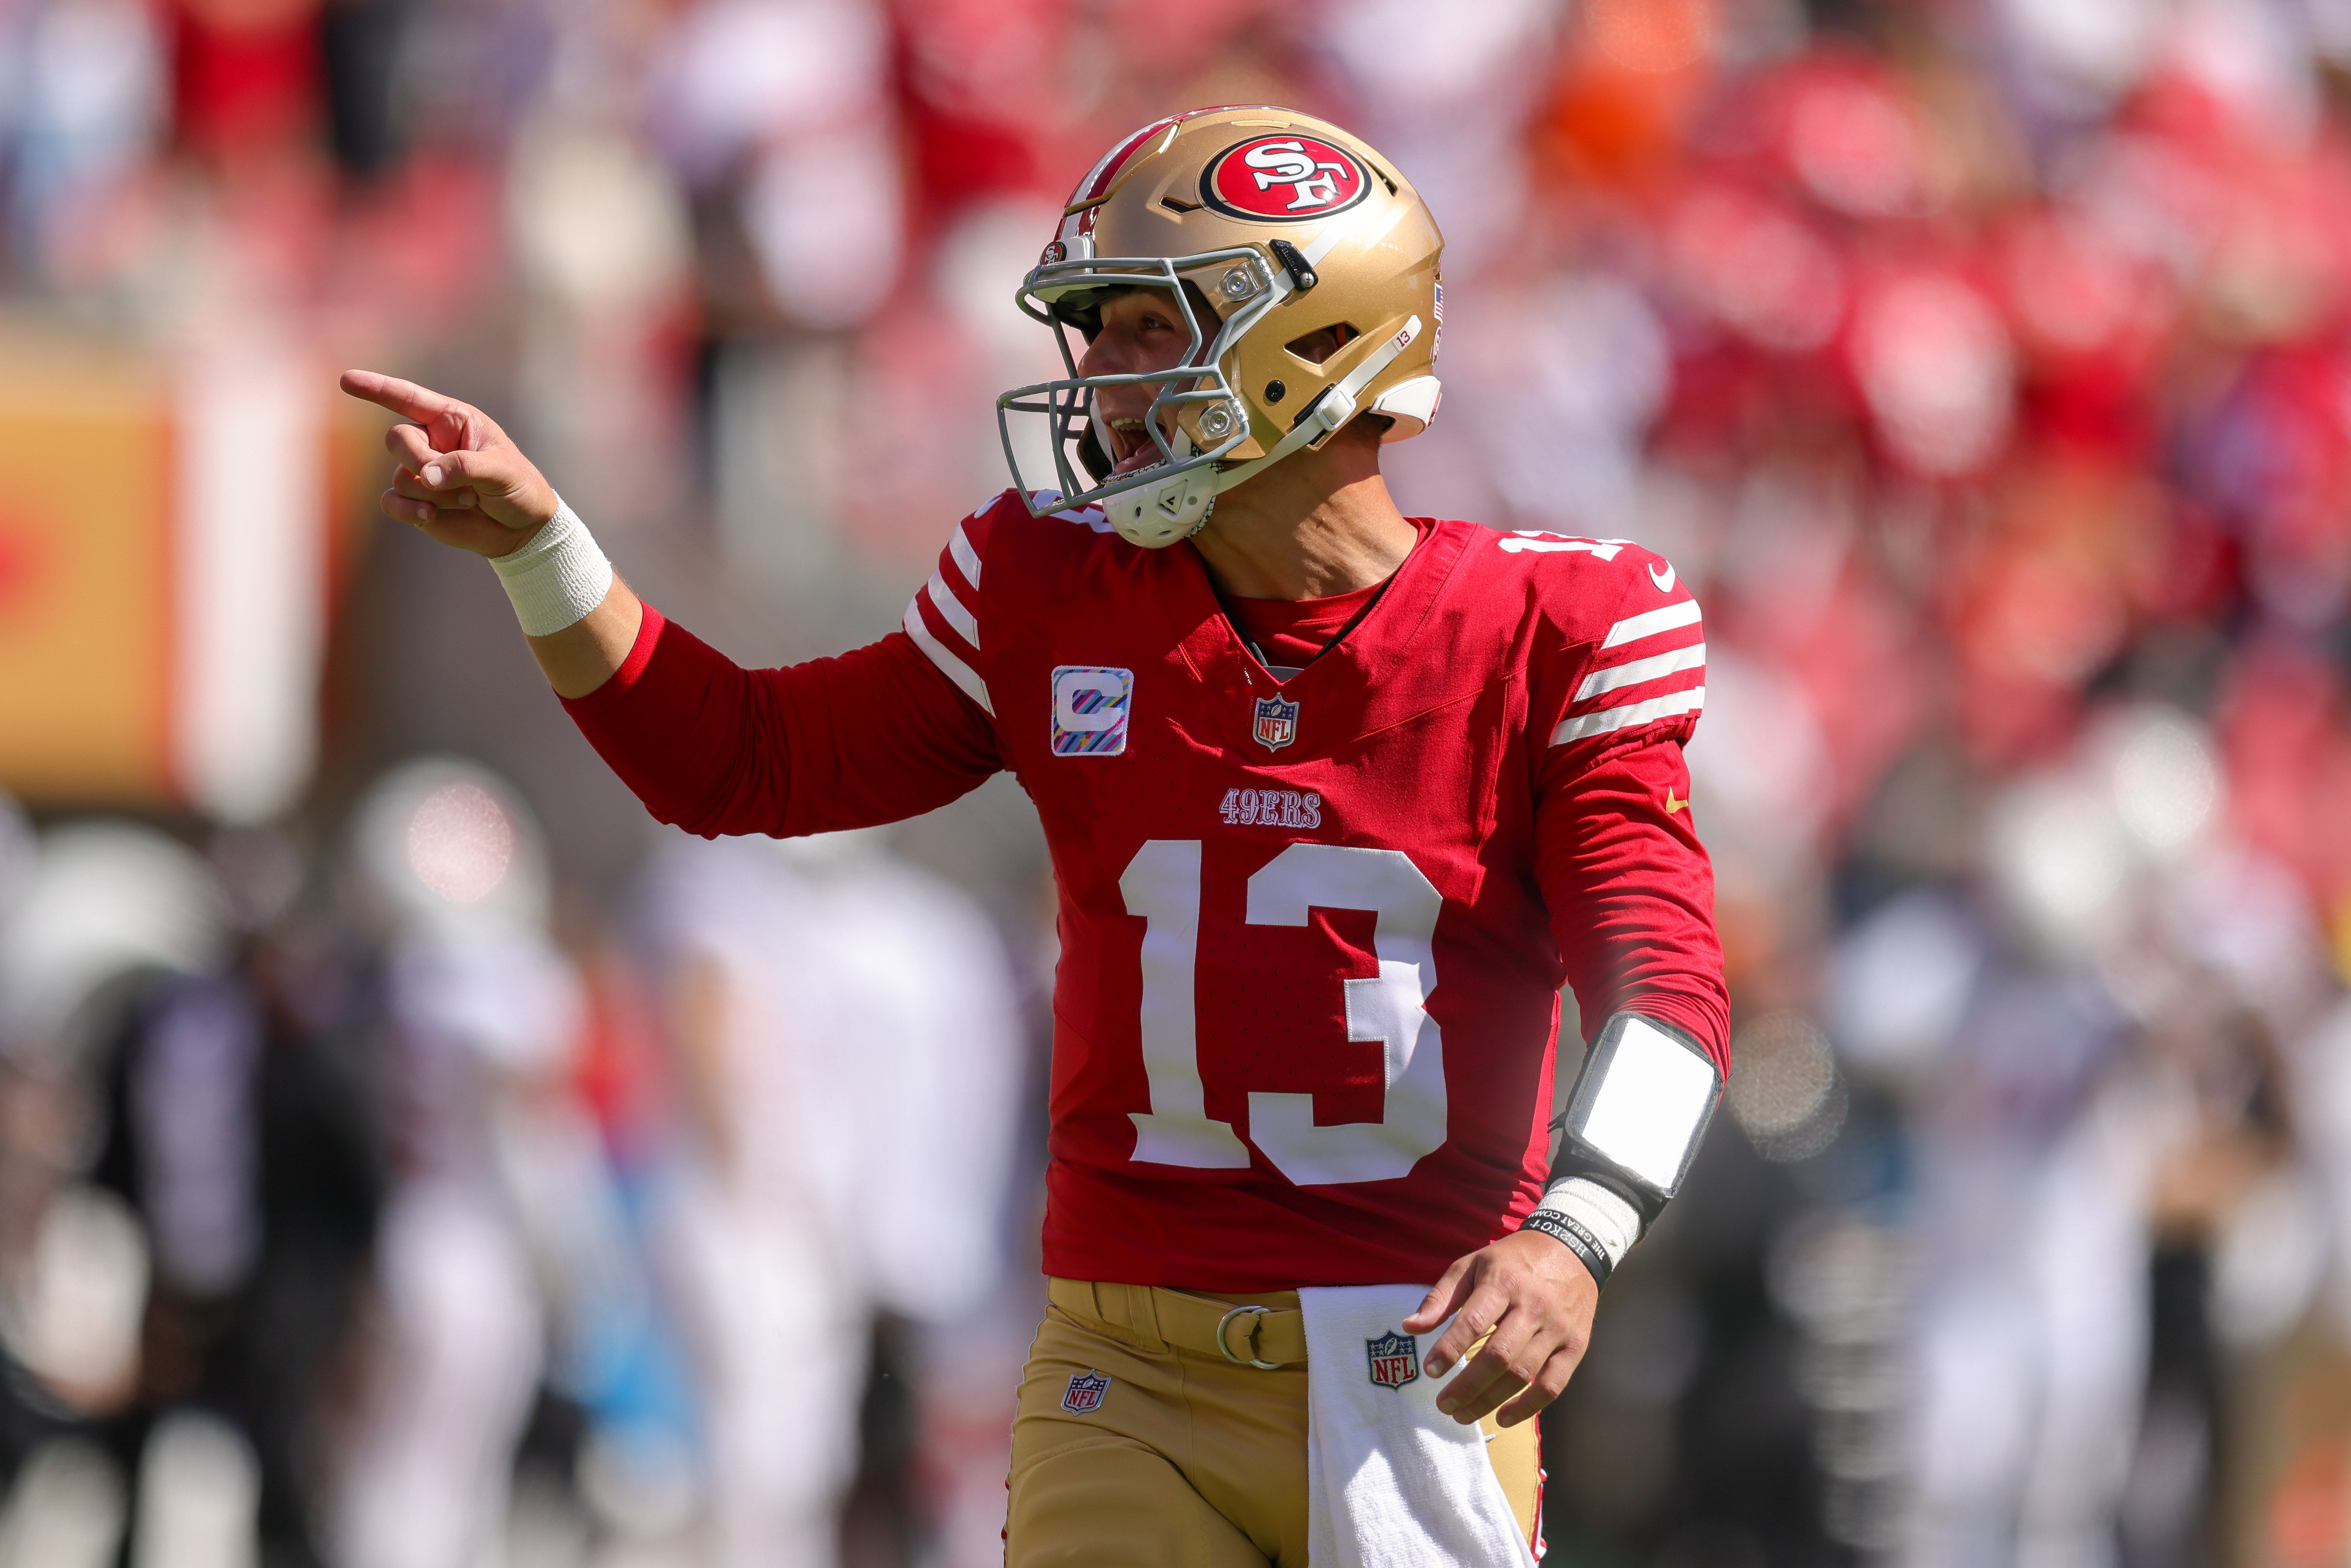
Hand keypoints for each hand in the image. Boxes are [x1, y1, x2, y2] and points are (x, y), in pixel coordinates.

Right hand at [339, 369, 558, 556]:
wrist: (523, 528)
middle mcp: (432, 442)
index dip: (377, 388)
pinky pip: (391, 502)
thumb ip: (464, 467)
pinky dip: (408, 510)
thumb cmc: (519, 488)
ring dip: (434, 494)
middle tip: (463, 483)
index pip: (408, 399)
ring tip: (469, 500)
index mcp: (452, 421)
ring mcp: (420, 472)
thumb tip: (425, 477)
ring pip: (400, 477)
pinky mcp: (416, 502)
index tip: (345, 380)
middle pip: (397, 440)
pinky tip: (431, 515)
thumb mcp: (502, 471)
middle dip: (423, 462)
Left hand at [1405, 1228, 1597, 1427]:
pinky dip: (1528, 1407)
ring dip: (1490, 1401)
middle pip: (1499, 1356)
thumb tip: (1410, 1327)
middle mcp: (1533, 1305)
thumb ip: (1440, 1297)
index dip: (1450, 1349)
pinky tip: (1503, 1417)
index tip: (1430, 1371)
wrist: (1571, 1250)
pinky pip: (1553, 1385)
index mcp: (1503, 1282)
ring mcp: (1557, 1328)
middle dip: (1467, 1386)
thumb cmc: (1511, 1261)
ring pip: (1523, 1374)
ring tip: (1462, 1415)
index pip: (1474, 1321)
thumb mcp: (1472, 1265)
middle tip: (1444, 1404)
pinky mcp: (1576, 1346)